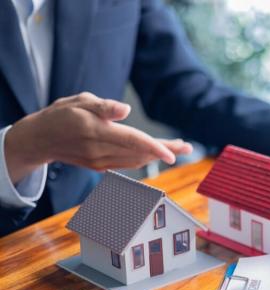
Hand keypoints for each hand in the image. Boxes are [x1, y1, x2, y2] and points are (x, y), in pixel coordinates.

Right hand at [5, 92, 191, 182]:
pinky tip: (156, 153)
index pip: (132, 141)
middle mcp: (100, 151)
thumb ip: (104, 106)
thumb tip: (125, 110)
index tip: (174, 154)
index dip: (155, 148)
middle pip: (140, 152)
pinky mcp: (101, 167)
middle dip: (165, 150)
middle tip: (187, 146)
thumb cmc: (61, 114)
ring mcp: (101, 162)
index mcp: (96, 132)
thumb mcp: (79, 101)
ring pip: (137, 160)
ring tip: (179, 147)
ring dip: (158, 154)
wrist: (41, 139)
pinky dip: (145, 158)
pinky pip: (128, 163)